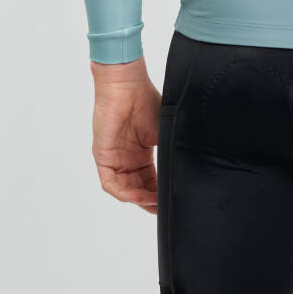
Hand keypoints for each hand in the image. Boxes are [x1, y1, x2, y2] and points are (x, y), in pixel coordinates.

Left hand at [89, 57, 162, 213]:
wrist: (128, 85)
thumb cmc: (147, 100)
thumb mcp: (165, 131)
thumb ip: (172, 150)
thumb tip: (189, 168)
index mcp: (142, 154)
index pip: (151, 181)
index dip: (161, 193)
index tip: (173, 200)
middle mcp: (127, 159)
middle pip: (139, 190)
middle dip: (151, 201)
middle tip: (165, 208)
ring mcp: (114, 159)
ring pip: (125, 191)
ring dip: (140, 200)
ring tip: (155, 203)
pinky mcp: (103, 157)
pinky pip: (111, 184)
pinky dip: (125, 193)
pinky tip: (140, 195)